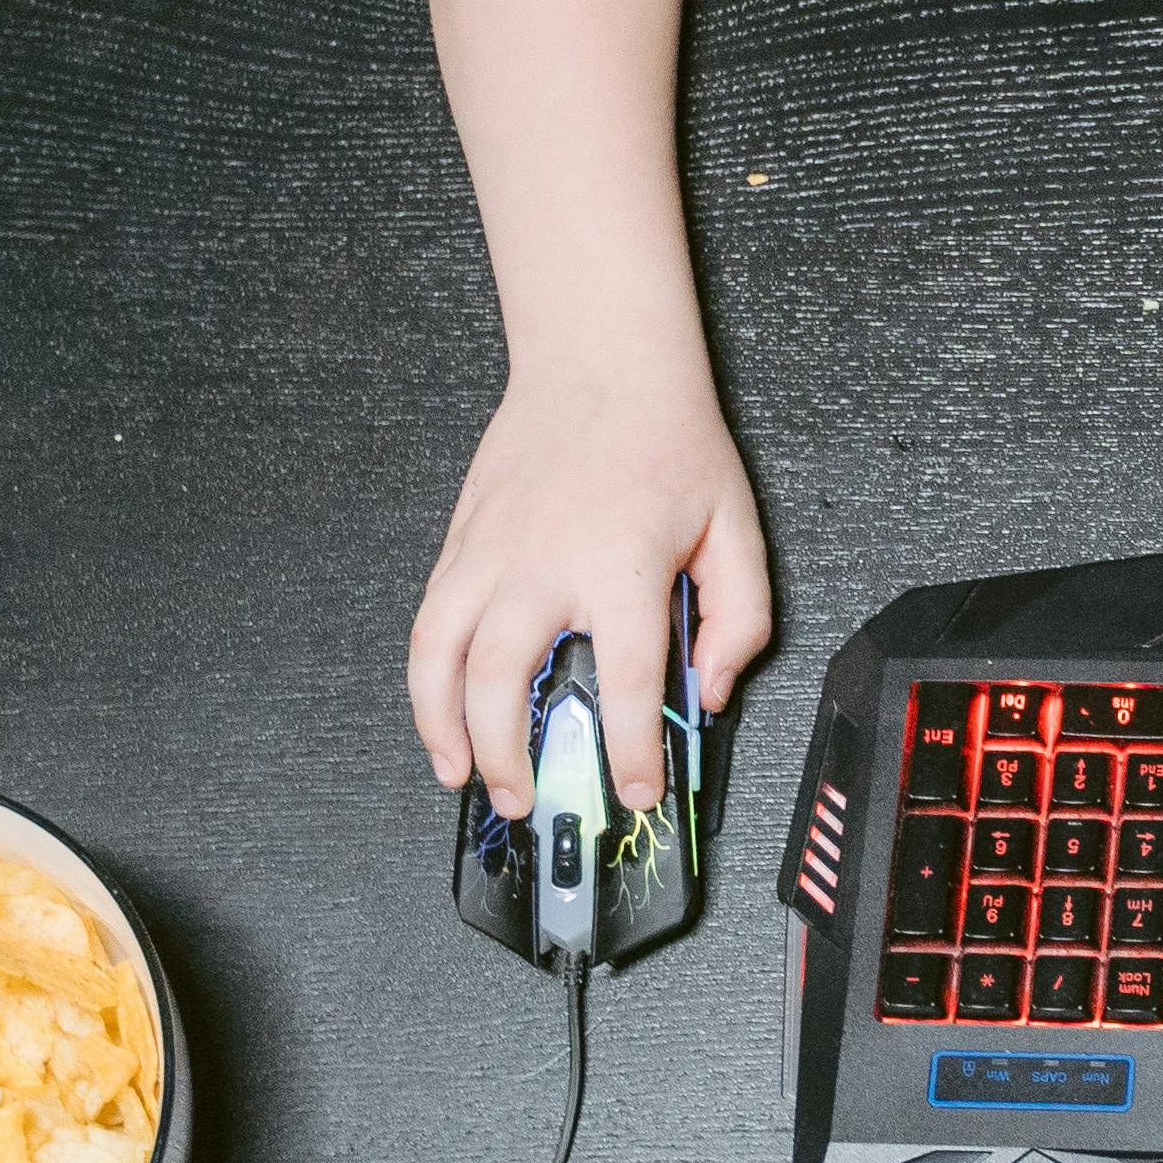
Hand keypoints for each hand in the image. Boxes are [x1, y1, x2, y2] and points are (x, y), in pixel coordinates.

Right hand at [406, 354, 774, 812]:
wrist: (601, 362)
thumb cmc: (668, 439)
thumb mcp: (735, 527)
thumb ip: (738, 620)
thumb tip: (707, 692)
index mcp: (622, 566)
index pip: (626, 683)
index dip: (631, 752)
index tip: (635, 792)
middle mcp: (543, 564)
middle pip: (504, 683)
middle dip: (510, 759)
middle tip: (528, 801)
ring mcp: (489, 552)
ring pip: (440, 658)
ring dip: (443, 728)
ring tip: (461, 776)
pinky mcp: (460, 541)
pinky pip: (428, 623)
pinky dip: (424, 679)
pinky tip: (439, 713)